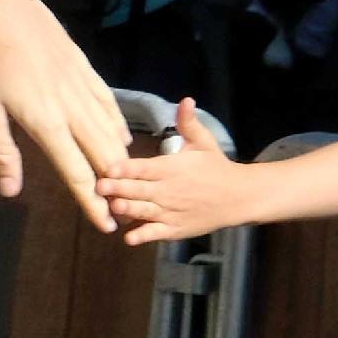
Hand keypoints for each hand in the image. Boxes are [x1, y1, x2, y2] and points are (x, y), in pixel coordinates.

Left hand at [0, 0, 131, 231]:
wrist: (2, 10)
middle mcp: (72, 109)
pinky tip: (121, 137)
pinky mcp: (84, 68)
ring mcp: (81, 87)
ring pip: (110, 129)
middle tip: (122, 209)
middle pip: (102, 154)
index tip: (105, 224)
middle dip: (115, 184)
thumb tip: (10, 192)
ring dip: (119, 158)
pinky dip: (117, 124)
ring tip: (126, 181)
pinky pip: (108, 102)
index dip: (91, 202)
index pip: (76, 172)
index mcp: (47, 124)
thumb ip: (1, 153)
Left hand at [98, 99, 249, 245]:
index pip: (145, 167)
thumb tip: (186, 99)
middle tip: (98, 186)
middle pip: (140, 189)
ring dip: (128, 210)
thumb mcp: (203, 142)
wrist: (239, 197)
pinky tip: (128, 238)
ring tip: (112, 207)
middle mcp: (169, 190)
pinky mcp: (176, 230)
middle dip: (118, 188)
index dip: (127, 167)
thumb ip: (188, 123)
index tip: (109, 167)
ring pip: (145, 211)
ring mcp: (171, 212)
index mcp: (172, 168)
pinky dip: (143, 236)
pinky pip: (156, 234)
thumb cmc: (216, 167)